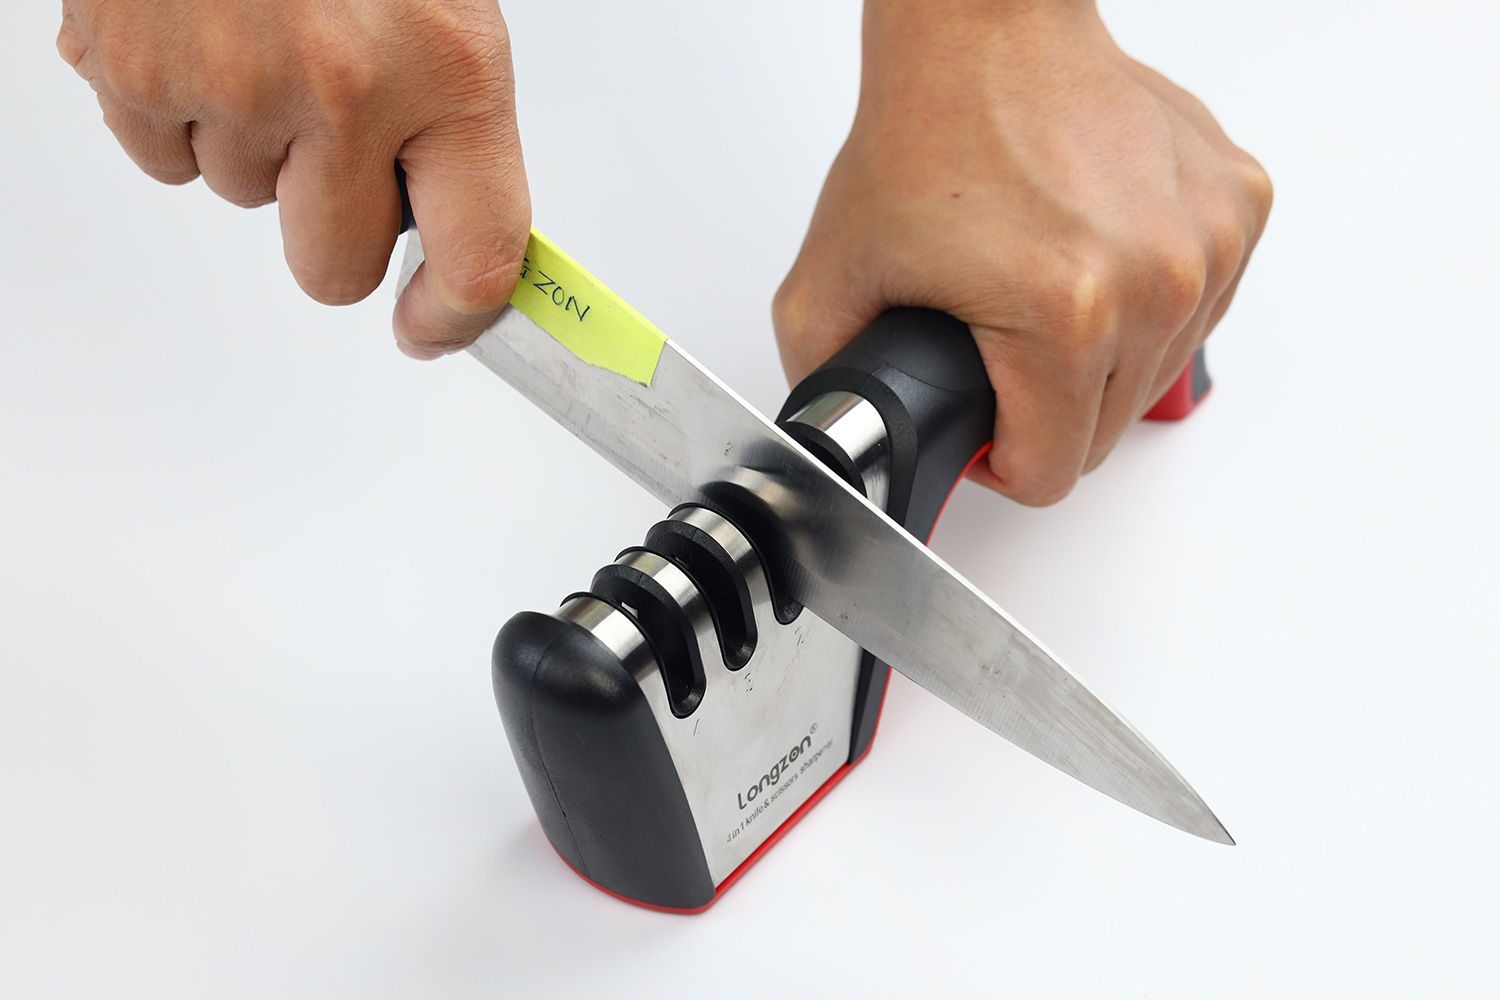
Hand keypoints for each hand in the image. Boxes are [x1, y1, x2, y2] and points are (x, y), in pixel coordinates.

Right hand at [57, 0, 529, 357]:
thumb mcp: (443, 9)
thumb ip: (449, 123)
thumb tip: (450, 233)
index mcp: (449, 66)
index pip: (477, 259)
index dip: (455, 318)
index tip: (434, 326)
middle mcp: (342, 86)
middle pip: (332, 269)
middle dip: (331, 228)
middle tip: (332, 151)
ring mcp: (228, 82)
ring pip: (243, 202)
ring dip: (257, 149)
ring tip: (263, 41)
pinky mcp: (128, 70)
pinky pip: (165, 159)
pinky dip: (181, 114)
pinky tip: (206, 36)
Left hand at [774, 1, 1271, 504]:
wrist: (986, 30)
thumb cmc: (926, 132)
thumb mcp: (831, 280)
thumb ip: (831, 380)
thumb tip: (846, 441)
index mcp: (1067, 314)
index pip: (1051, 472)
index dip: (1000, 460)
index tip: (981, 423)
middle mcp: (1156, 280)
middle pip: (1104, 432)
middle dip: (1045, 413)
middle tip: (998, 350)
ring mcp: (1208, 241)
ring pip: (1156, 376)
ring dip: (1101, 363)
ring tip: (1043, 295)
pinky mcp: (1239, 206)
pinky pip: (1197, 309)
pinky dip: (1150, 303)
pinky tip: (1096, 257)